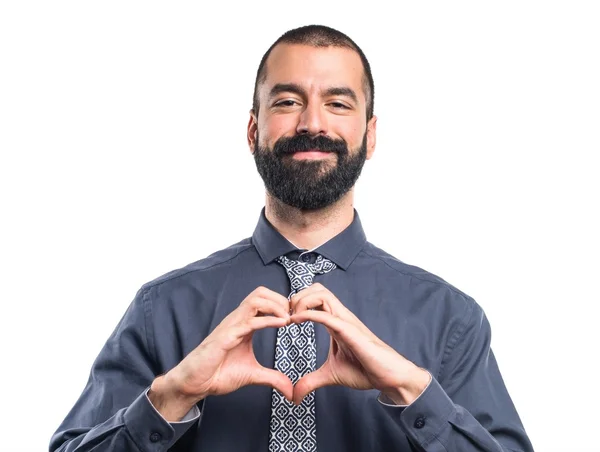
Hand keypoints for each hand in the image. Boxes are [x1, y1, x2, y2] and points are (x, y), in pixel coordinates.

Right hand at [149, 286, 292, 420]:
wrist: (195, 383)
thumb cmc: (217, 374)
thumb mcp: (252, 375)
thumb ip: (272, 378)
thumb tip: (290, 390)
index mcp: (243, 324)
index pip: (263, 300)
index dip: (281, 304)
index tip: (295, 317)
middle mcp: (237, 320)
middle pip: (260, 293)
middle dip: (280, 299)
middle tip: (293, 315)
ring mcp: (231, 326)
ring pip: (255, 300)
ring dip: (275, 306)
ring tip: (288, 318)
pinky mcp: (225, 336)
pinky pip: (249, 321)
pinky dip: (268, 320)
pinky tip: (282, 324)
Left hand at [289, 283, 430, 405]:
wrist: (388, 377)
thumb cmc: (365, 370)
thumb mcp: (330, 375)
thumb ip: (311, 381)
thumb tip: (294, 395)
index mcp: (335, 321)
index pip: (315, 297)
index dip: (297, 302)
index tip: (285, 319)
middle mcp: (340, 316)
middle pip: (317, 288)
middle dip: (297, 297)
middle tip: (286, 316)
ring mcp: (346, 321)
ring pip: (322, 294)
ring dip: (302, 302)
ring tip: (292, 318)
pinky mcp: (350, 330)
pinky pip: (328, 315)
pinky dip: (309, 314)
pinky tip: (296, 322)